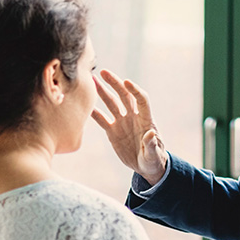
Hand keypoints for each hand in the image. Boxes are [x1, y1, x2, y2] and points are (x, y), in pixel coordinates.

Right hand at [91, 69, 167, 184]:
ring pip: (111, 103)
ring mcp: (122, 123)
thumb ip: (151, 144)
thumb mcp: (154, 155)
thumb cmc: (154, 160)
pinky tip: (84, 105)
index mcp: (146, 120)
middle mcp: (133, 117)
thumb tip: (151, 133)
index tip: (126, 82)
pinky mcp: (113, 131)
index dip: (135, 90)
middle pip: (124, 95)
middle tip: (103, 72)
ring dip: (102, 92)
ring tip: (92, 81)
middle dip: (115, 83)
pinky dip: (94, 113)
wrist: (146, 166)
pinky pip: (102, 119)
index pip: (142, 100)